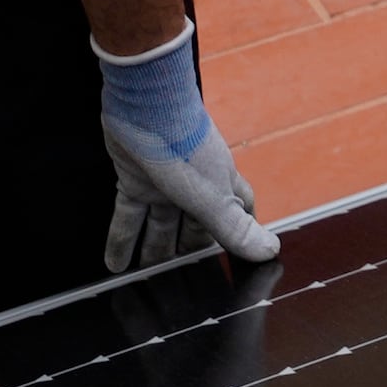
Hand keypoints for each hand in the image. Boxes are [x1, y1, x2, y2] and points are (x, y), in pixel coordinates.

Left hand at [100, 25, 277, 273]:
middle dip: (188, 251)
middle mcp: (194, 185)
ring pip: (160, 224)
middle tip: (181, 280)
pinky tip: (115, 263)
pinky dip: (123, 239)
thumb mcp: (213, 198)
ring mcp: (164, 182)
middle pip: (193, 225)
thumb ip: (236, 229)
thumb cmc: (187, 147)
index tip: (235, 256)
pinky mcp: (135, 178)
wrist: (147, 106)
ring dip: (153, 250)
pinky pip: (129, 215)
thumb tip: (270, 250)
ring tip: (144, 279)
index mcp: (221, 186)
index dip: (238, 234)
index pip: (238, 214)